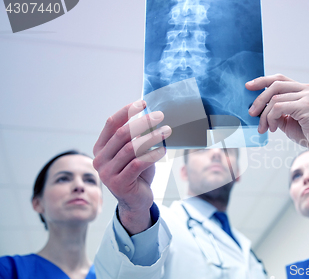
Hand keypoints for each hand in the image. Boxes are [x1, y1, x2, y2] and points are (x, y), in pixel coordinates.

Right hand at [93, 100, 170, 233]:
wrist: (136, 201)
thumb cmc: (137, 173)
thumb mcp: (136, 152)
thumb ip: (138, 137)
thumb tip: (153, 116)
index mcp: (101, 148)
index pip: (111, 123)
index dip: (127, 111)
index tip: (143, 103)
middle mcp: (100, 159)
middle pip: (122, 134)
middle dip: (142, 122)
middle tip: (160, 115)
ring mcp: (107, 173)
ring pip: (131, 148)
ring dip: (151, 137)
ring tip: (167, 130)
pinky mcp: (119, 183)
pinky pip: (137, 164)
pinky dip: (152, 155)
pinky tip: (164, 150)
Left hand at [246, 74, 308, 160]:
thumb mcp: (289, 121)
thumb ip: (277, 112)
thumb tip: (259, 109)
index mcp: (305, 89)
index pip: (280, 79)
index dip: (262, 81)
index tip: (248, 86)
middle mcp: (307, 89)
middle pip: (275, 85)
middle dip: (259, 99)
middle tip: (251, 113)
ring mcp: (308, 96)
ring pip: (275, 99)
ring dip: (264, 115)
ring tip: (264, 128)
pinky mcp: (306, 105)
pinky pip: (278, 108)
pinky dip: (271, 118)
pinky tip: (272, 128)